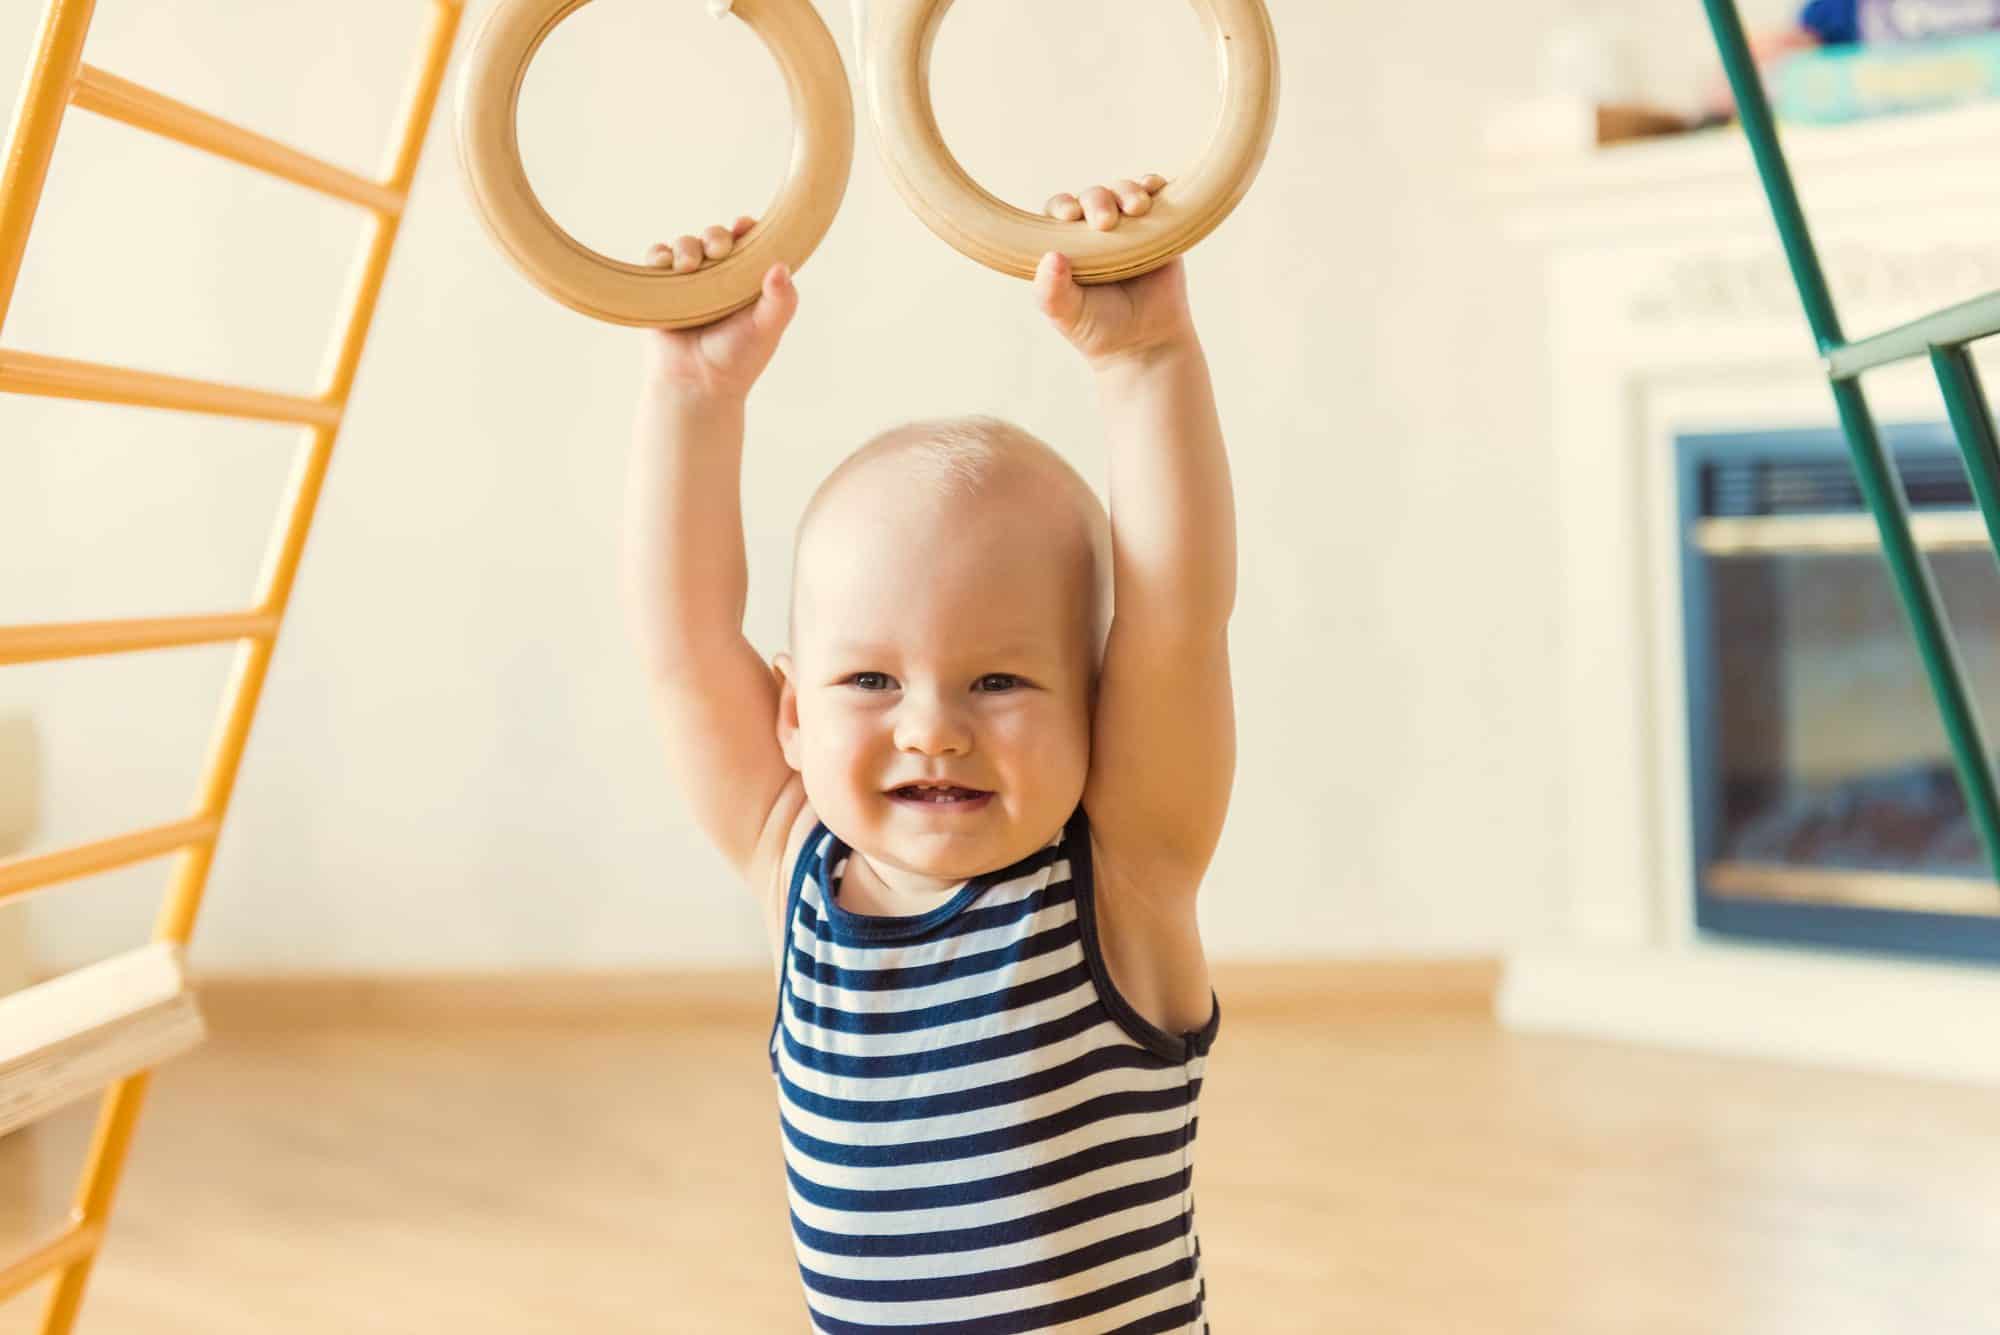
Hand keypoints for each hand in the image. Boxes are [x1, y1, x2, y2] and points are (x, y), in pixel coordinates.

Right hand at [640, 216, 798, 400]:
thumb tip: (781, 266)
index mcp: (748, 281)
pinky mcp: (662, 288)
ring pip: (686, 244)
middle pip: (716, 237)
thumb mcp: (767, 329)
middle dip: (716, 236)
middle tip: (718, 251)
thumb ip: (781, 300)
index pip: (749, 243)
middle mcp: (720, 278)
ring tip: (688, 266)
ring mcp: (690, 281)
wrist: (696, 384)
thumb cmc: (737, 360)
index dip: (747, 229)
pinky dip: (659, 255)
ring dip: (686, 246)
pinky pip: (657, 258)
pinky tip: (666, 265)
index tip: (744, 226)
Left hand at [1033, 175, 1196, 372]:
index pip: (1059, 210)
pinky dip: (1155, 185)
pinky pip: (1156, 196)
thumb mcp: (1066, 314)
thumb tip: (1051, 257)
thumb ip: (1050, 291)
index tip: (1070, 216)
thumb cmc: (1098, 329)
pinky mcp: (1159, 227)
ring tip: (1135, 208)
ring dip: (1128, 191)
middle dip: (1098, 201)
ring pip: (1123, 191)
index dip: (1062, 205)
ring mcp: (1128, 226)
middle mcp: (1095, 230)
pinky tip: (1155, 187)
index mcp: (1067, 243)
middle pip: (1092, 196)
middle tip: (1106, 223)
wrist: (1145, 344)